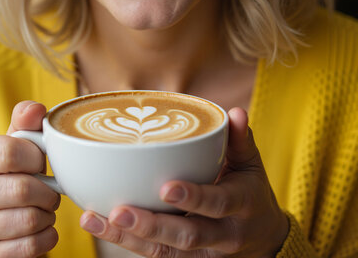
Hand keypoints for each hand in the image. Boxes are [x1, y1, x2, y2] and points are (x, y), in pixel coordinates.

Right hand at [0, 101, 60, 256]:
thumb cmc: (5, 180)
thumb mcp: (11, 150)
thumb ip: (25, 126)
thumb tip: (35, 110)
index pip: (9, 152)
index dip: (37, 157)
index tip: (42, 163)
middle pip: (21, 189)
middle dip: (47, 191)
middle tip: (50, 192)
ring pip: (26, 220)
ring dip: (47, 215)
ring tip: (43, 210)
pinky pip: (27, 247)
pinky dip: (46, 237)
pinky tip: (41, 230)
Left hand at [79, 108, 288, 256]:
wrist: (262, 239)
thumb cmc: (249, 193)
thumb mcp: (251, 166)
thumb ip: (240, 140)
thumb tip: (234, 112)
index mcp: (240, 205)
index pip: (217, 203)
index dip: (193, 198)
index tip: (165, 188)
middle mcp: (223, 235)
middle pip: (187, 237)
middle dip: (152, 226)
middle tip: (119, 212)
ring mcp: (202, 253)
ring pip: (164, 252)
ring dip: (127, 238)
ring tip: (95, 220)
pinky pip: (154, 256)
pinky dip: (124, 242)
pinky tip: (98, 225)